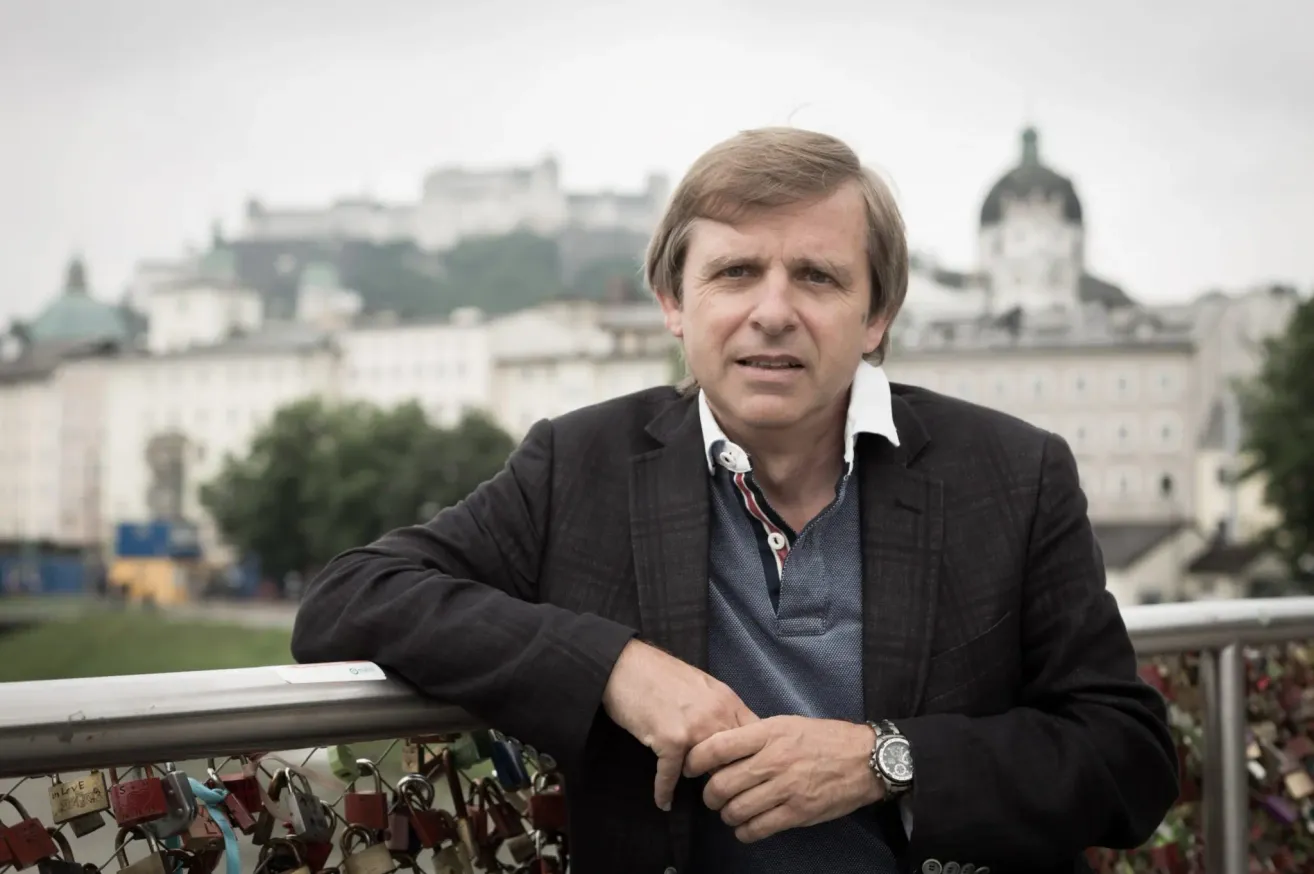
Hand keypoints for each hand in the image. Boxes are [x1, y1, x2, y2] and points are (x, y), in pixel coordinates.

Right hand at [601, 639, 757, 811]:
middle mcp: (717, 715)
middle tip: (725, 793)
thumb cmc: (660, 673)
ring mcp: (694, 728)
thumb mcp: (702, 685)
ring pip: (709, 770)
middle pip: (736, 758)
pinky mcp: (669, 740)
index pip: (756, 736)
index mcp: (728, 700)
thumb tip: (731, 732)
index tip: (746, 771)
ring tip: (702, 797)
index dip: (754, 757)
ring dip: (703, 785)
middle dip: (731, 776)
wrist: (625, 665)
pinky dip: (665, 791)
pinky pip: (670, 776)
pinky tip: (664, 801)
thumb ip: (719, 708)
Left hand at [683, 715, 882, 842]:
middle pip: (720, 784)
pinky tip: (747, 827)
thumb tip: (720, 749)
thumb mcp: (786, 724)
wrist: (864, 758)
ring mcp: (785, 788)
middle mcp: (773, 760)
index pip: (717, 747)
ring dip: (726, 815)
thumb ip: (754, 736)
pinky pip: (757, 829)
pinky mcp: (797, 813)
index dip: (695, 760)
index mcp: (768, 733)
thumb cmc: (823, 738)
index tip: (691, 767)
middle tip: (713, 796)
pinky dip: (745, 832)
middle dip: (709, 795)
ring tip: (730, 812)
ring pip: (735, 810)